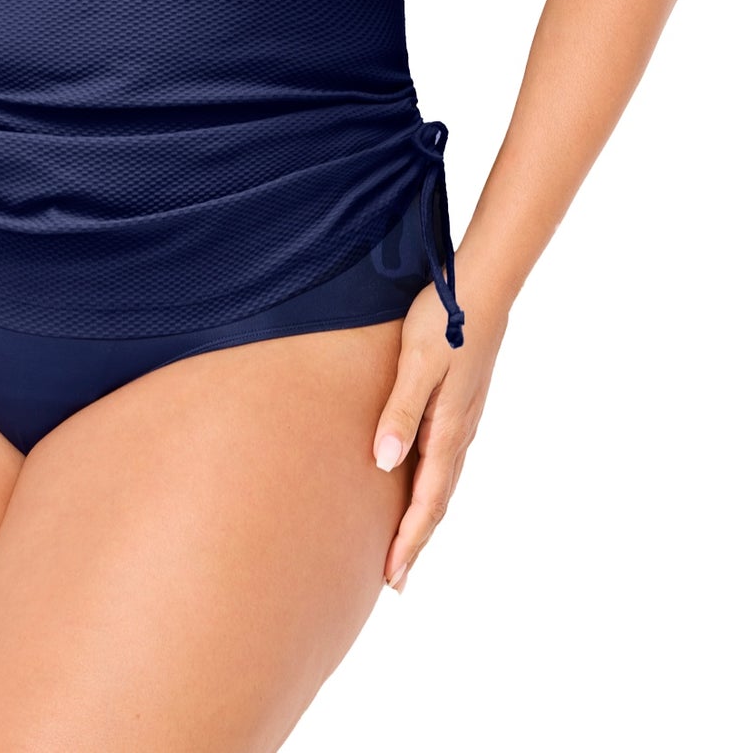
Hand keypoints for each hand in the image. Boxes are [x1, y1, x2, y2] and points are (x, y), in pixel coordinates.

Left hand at [372, 275, 509, 591]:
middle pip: (438, 501)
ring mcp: (463, 419)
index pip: (427, 501)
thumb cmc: (444, 322)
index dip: (408, 540)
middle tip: (395, 581)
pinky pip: (445, 460)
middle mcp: (459, 433)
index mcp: (448, 430)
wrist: (483, 287)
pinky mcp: (461, 403)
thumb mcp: (415, 364)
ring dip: (424, 517)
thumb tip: (384, 465)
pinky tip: (421, 484)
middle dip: (416, 540)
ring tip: (405, 544)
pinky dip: (432, 487)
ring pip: (443, 482)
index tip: (391, 577)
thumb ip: (400, 413)